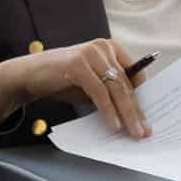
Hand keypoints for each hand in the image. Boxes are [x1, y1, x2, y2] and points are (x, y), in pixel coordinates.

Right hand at [0, 38, 150, 137]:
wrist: (30, 74)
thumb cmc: (64, 80)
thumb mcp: (93, 84)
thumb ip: (111, 91)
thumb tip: (135, 115)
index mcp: (112, 48)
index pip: (136, 74)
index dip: (144, 97)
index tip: (151, 118)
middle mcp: (104, 47)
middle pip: (127, 83)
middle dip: (137, 110)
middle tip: (144, 131)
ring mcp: (91, 54)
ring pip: (116, 88)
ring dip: (126, 113)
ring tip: (133, 132)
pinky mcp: (78, 64)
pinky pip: (99, 92)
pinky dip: (108, 110)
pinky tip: (113, 125)